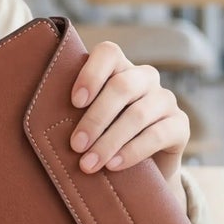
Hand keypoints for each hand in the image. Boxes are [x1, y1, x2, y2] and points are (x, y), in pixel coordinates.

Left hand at [69, 41, 189, 186]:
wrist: (143, 170)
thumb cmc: (105, 139)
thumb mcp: (90, 122)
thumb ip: (75, 113)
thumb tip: (42, 121)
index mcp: (120, 68)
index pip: (108, 53)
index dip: (91, 74)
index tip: (74, 102)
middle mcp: (145, 78)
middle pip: (122, 86)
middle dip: (95, 118)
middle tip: (76, 145)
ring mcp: (165, 100)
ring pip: (138, 113)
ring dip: (110, 140)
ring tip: (89, 163)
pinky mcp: (180, 125)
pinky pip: (158, 134)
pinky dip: (133, 151)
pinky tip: (114, 165)